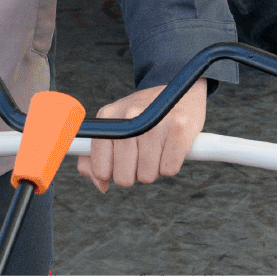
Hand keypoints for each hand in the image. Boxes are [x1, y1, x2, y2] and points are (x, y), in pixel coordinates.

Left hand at [76, 80, 206, 192]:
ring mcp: (154, 121)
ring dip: (154, 169)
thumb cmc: (143, 117)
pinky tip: (170, 147)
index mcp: (107, 117)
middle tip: (142, 155)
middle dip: (134, 174)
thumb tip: (102, 185)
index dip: (112, 173)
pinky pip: (169, 170)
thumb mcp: (115, 128)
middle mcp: (128, 116)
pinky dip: (171, 165)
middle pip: (124, 178)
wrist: (180, 91)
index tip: (122, 162)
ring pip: (147, 176)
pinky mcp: (178, 127)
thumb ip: (96, 158)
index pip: (100, 169)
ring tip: (158, 148)